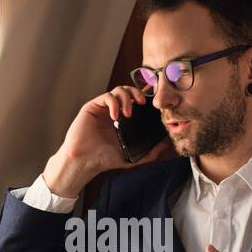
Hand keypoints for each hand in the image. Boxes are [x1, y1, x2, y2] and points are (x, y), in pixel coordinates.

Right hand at [43, 86, 164, 197]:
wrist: (85, 162)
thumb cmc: (104, 160)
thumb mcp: (132, 157)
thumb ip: (149, 153)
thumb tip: (165, 146)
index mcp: (122, 120)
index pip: (135, 101)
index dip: (144, 96)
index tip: (153, 101)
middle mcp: (113, 111)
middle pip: (128, 91)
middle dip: (137, 92)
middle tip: (142, 103)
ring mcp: (102, 108)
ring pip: (118, 90)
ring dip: (126, 98)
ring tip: (128, 113)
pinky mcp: (92, 107)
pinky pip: (106, 97)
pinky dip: (114, 104)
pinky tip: (115, 116)